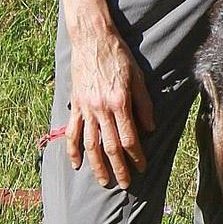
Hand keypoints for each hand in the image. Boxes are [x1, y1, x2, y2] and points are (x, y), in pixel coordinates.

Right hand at [65, 18, 155, 188]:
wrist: (92, 39)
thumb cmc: (118, 56)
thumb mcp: (138, 77)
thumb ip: (144, 104)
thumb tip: (150, 128)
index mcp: (120, 102)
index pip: (129, 138)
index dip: (136, 156)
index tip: (142, 168)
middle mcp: (101, 109)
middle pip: (110, 146)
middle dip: (119, 168)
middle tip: (125, 184)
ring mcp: (86, 108)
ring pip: (90, 144)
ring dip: (97, 165)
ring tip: (104, 181)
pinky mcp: (75, 105)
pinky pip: (72, 132)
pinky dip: (73, 149)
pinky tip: (75, 164)